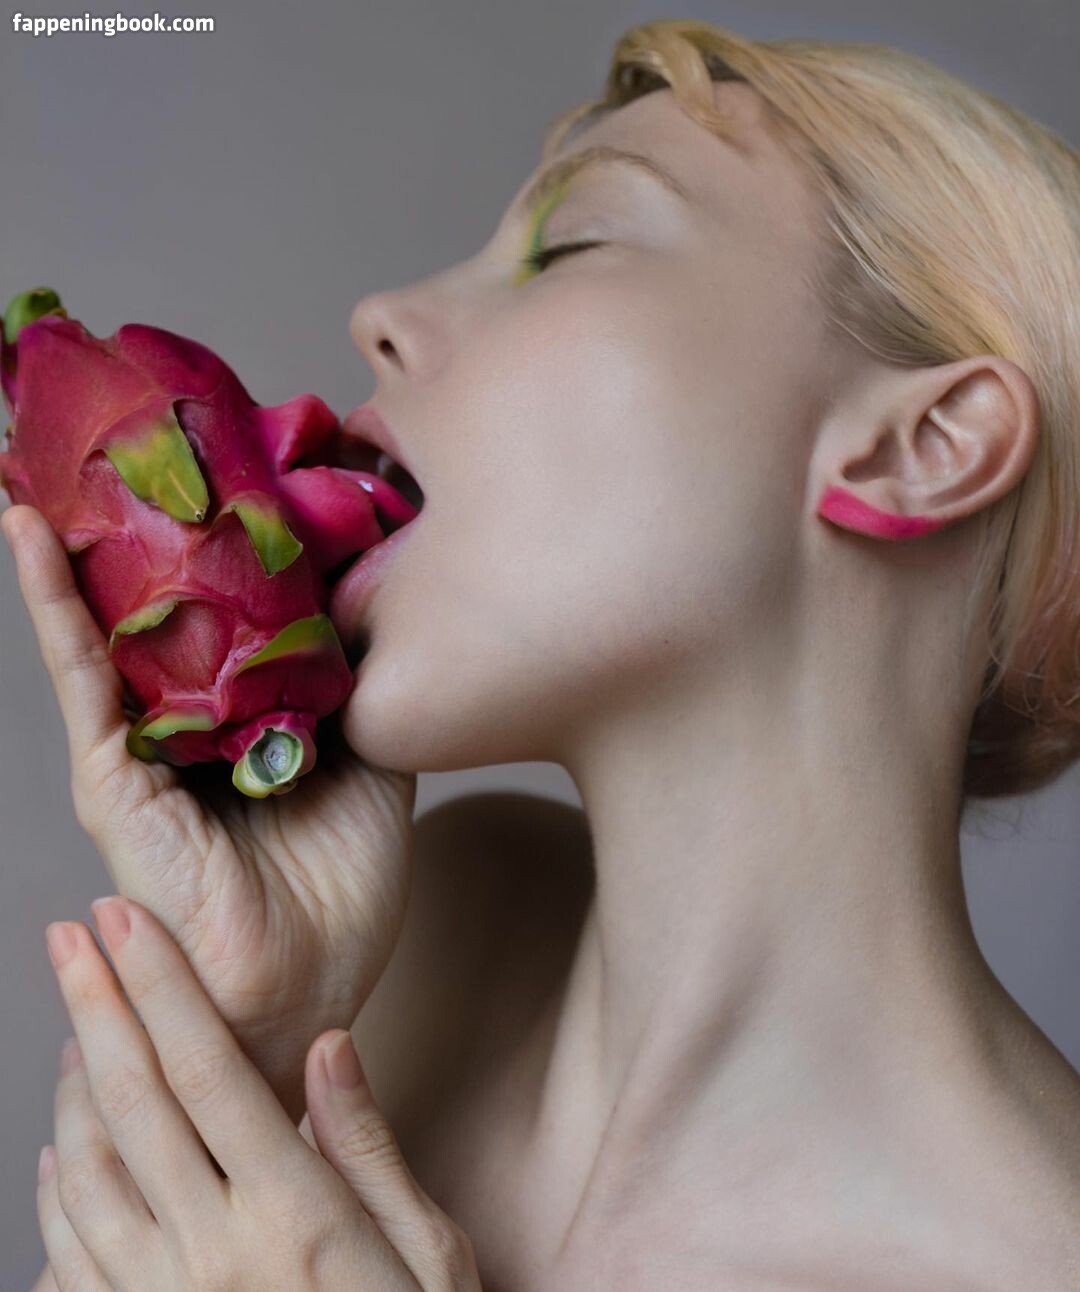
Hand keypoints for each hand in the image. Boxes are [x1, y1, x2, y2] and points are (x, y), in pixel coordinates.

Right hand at [2, 503, 416, 1122]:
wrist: (313, 981)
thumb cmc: (342, 883)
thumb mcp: (374, 759)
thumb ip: (365, 687)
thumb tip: (371, 600)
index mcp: (245, 719)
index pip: (224, 612)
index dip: (225, 542)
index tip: (238, 463)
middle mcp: (185, 725)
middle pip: (154, 610)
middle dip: (138, 525)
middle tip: (129, 431)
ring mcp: (141, 749)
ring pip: (104, 628)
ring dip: (79, 543)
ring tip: (55, 450)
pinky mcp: (109, 778)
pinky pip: (79, 676)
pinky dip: (53, 604)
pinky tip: (30, 534)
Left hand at [34, 895, 482, 1290]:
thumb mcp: (427, 1251)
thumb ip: (367, 1147)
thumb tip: (329, 1045)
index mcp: (294, 1213)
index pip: (211, 1071)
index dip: (163, 988)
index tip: (127, 922)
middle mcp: (214, 1253)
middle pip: (136, 1103)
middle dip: (98, 1005)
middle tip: (70, 934)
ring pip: (89, 1173)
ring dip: (71, 1087)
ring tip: (73, 1019)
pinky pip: (71, 1262)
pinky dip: (55, 1193)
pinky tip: (58, 1152)